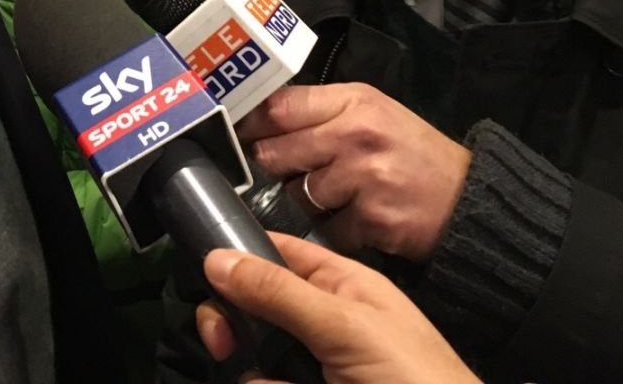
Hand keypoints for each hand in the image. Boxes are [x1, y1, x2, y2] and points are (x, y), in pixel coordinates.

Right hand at [197, 234, 479, 383]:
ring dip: (257, 373)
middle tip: (224, 344)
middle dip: (234, 326)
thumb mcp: (346, 327)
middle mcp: (321, 323)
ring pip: (254, 358)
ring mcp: (315, 365)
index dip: (237, 256)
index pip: (275, 252)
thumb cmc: (416, 379)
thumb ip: (279, 292)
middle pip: (252, 309)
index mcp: (339, 285)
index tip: (207, 278)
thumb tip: (216, 257)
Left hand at [239, 84, 469, 260]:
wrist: (472, 198)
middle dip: (274, 165)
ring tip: (336, 195)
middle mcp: (356, 135)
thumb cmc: (414, 153)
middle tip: (288, 170)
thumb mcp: (374, 113)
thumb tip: (260, 119)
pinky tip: (356, 219)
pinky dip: (334, 229)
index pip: (280, 107)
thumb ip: (322, 112)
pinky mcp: (371, 219)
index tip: (237, 133)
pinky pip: (325, 228)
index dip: (251, 123)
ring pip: (297, 194)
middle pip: (276, 152)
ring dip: (307, 200)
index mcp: (354, 102)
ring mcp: (363, 178)